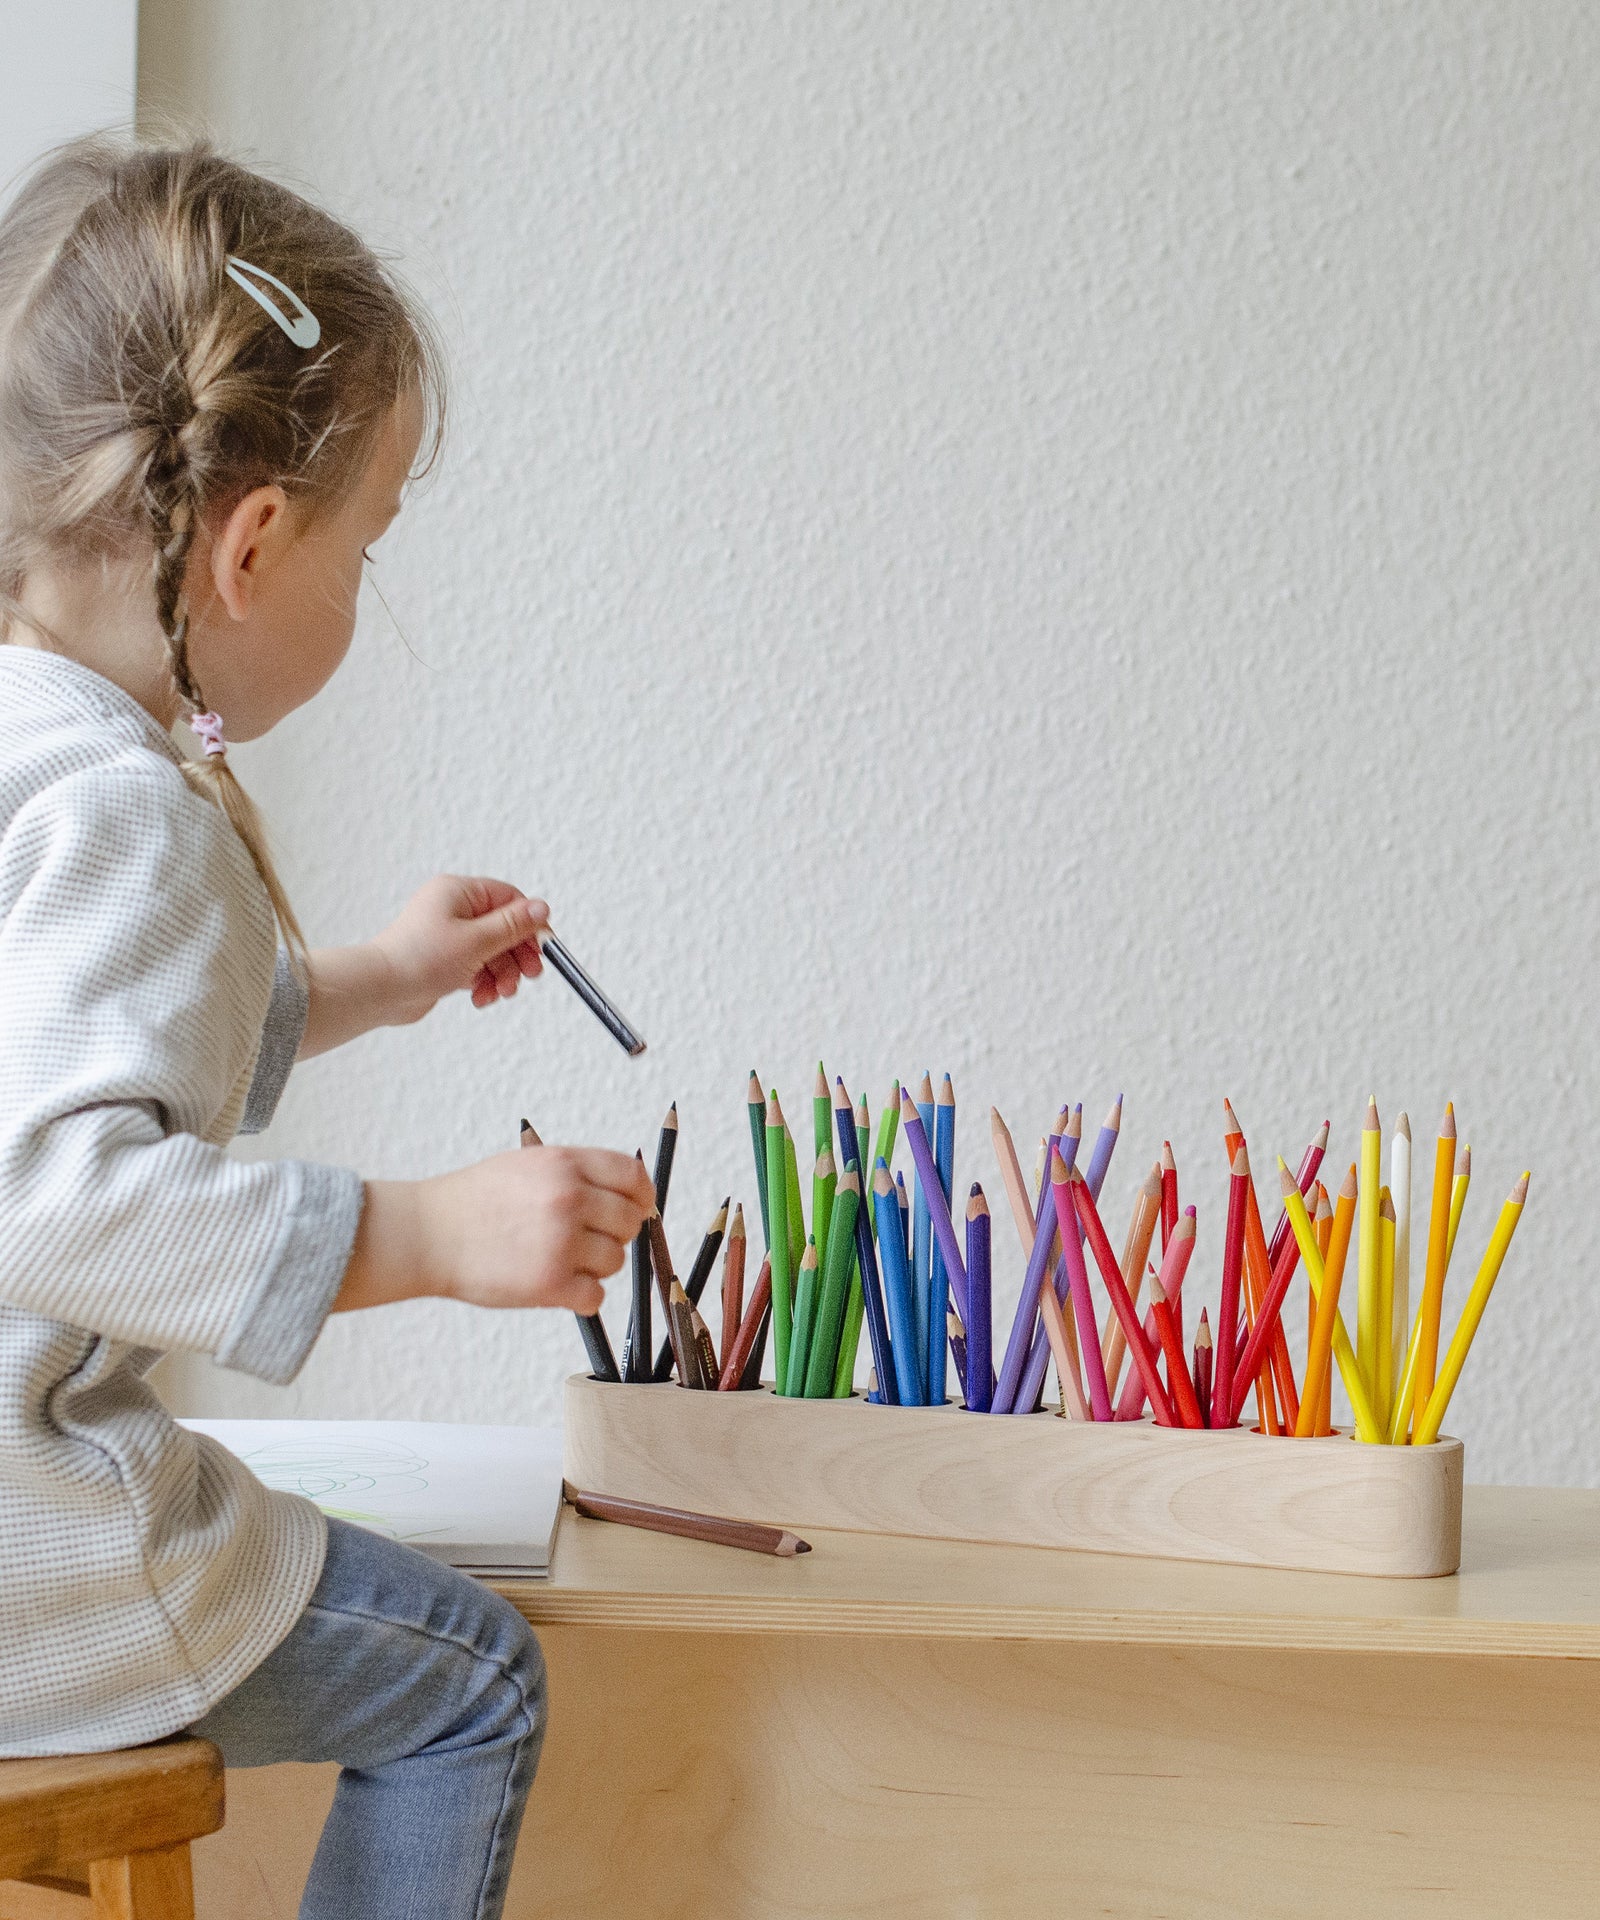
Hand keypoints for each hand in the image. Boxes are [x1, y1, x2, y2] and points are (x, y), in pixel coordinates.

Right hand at [340, 1147, 655, 1315]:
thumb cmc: (475, 1201)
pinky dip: (578, 1296)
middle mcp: (569, 1198)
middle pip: (630, 1222)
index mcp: (565, 1163)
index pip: (633, 1177)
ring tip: (555, 1260)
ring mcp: (561, 1241)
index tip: (636, 1209)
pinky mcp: (550, 1283)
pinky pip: (595, 1296)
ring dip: (592, 1266)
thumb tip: (633, 1196)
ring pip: (614, 1261)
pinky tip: (551, 1285)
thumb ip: (577, 1174)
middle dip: (612, 1234)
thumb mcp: (528, 1164)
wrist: (426, 1234)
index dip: (641, 1196)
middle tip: (581, 1241)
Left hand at [371, 875, 549, 1022]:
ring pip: (493, 952)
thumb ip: (513, 925)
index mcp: (458, 892)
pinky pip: (477, 968)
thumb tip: (541, 908)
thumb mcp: (477, 940)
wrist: (380, 991)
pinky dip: (484, 983)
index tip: (543, 948)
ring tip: (500, 992)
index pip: (509, 899)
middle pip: (504, 928)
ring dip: (502, 974)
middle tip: (528, 976)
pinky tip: (480, 997)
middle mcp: (453, 910)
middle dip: (517, 956)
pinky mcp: (445, 960)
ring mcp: (449, 936)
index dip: (530, 924)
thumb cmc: (418, 960)